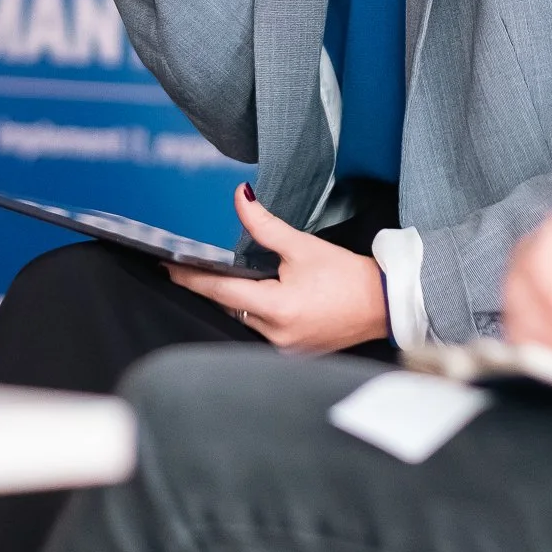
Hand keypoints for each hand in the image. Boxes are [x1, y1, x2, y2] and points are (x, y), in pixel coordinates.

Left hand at [167, 185, 388, 352]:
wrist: (382, 303)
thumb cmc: (347, 276)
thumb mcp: (303, 246)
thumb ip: (265, 226)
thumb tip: (240, 199)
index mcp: (278, 309)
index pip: (222, 291)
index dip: (192, 277)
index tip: (168, 267)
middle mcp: (276, 335)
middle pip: (229, 307)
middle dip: (210, 286)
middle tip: (185, 266)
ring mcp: (284, 349)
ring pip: (243, 321)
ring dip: (232, 300)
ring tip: (215, 277)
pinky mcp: (293, 352)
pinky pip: (260, 331)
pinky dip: (252, 312)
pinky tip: (250, 296)